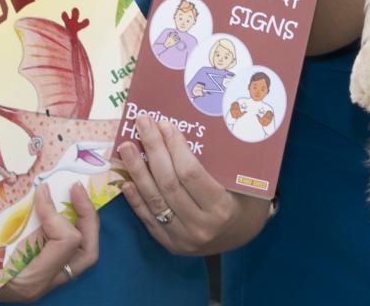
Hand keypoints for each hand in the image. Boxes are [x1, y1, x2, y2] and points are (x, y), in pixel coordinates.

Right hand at [0, 181, 98, 300]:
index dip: (57, 212)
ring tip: (75, 196)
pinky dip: (70, 229)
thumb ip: (10, 222)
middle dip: (88, 216)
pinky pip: (69, 253)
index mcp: (31, 280)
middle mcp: (43, 284)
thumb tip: (39, 190)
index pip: (66, 242)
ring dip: (83, 222)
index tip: (42, 191)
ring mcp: (46, 282)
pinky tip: (62, 210)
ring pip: (84, 254)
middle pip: (87, 252)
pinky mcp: (43, 276)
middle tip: (76, 189)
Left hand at [116, 116, 271, 257]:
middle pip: (169, 183)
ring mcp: (182, 238)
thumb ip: (216, 162)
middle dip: (153, 150)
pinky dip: (135, 198)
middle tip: (142, 124)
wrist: (240, 237)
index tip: (165, 125)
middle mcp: (200, 226)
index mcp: (222, 208)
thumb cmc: (244, 199)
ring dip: (137, 171)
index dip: (175, 147)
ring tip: (126, 147)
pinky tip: (126, 179)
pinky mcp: (169, 244)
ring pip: (154, 200)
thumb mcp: (240, 181)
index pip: (190, 173)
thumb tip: (183, 130)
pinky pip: (148, 219)